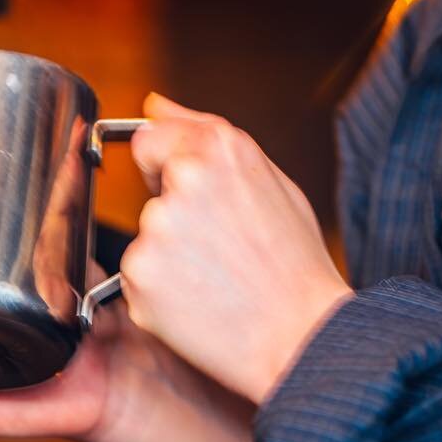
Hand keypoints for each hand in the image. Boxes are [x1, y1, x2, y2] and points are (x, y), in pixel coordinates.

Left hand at [122, 94, 353, 403]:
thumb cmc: (293, 261)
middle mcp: (185, 179)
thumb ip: (202, 131)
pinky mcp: (138, 277)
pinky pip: (138, 279)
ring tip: (219, 278)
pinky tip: (202, 302)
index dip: (169, 171)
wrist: (304, 337)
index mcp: (220, 147)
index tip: (195, 200)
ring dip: (168, 256)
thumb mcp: (268, 179)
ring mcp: (158, 228)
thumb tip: (152, 104)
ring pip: (146, 238)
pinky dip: (161, 292)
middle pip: (150, 194)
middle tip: (222, 250)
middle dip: (174, 216)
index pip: (148, 140)